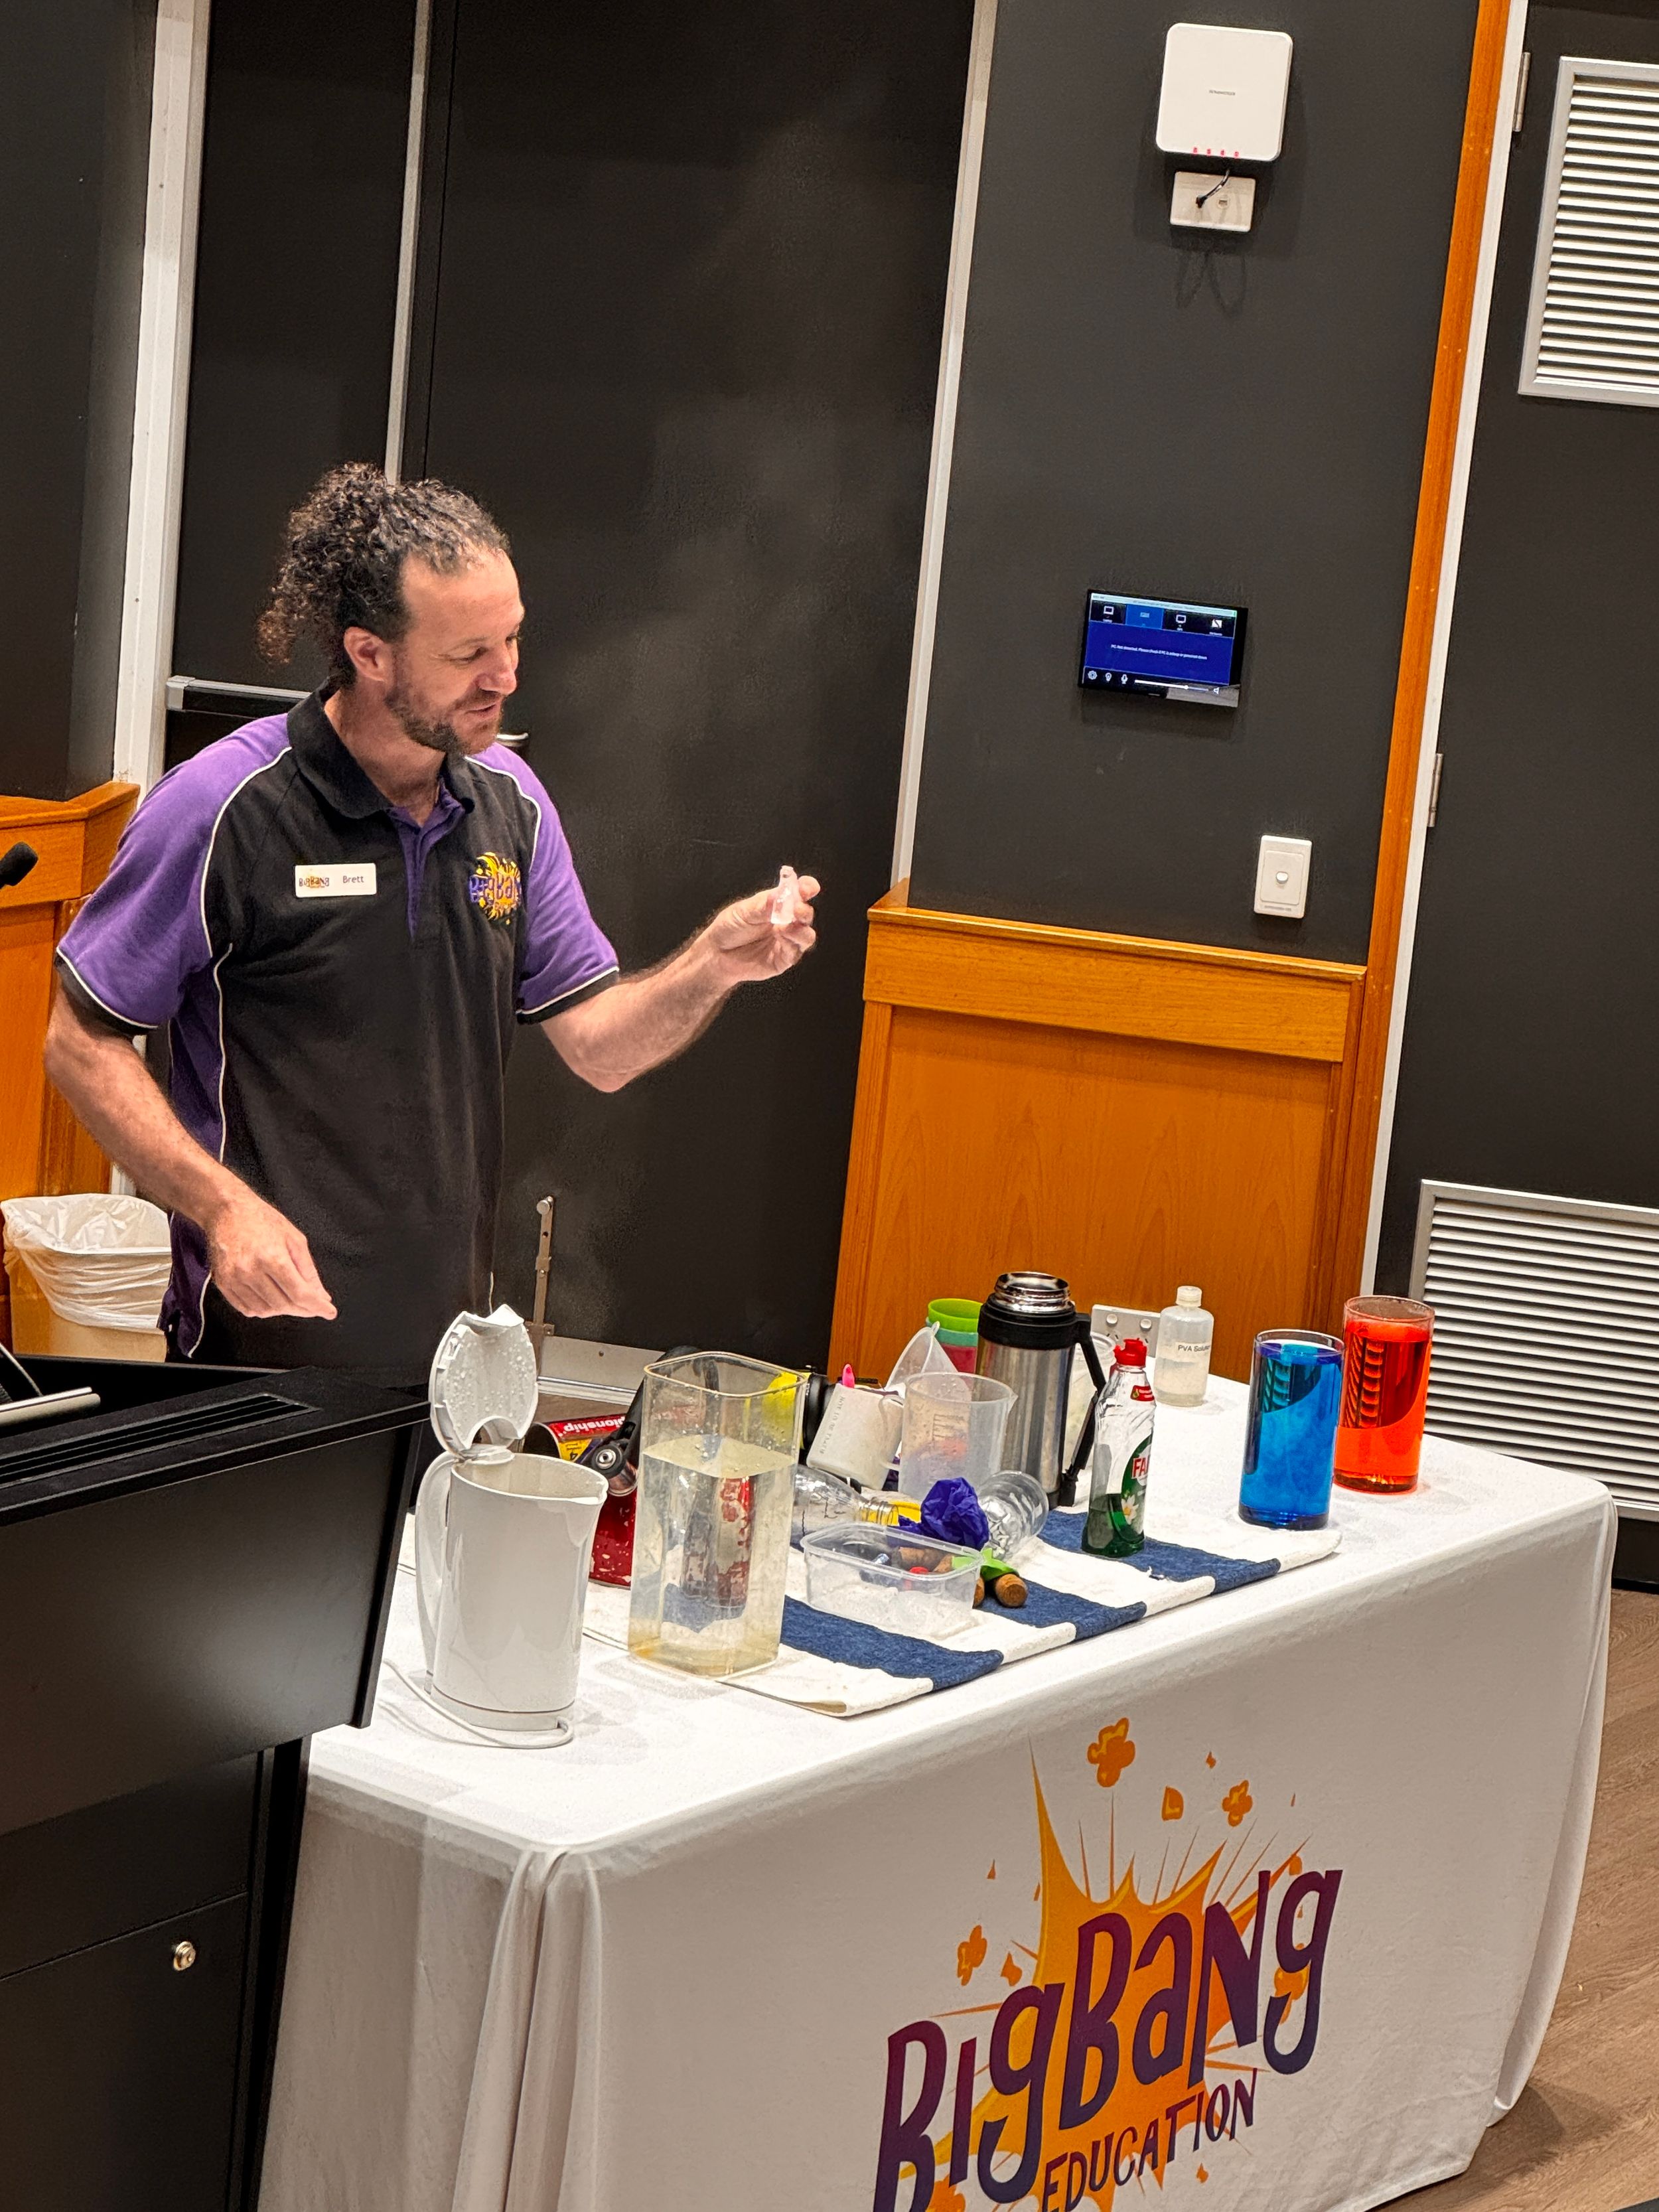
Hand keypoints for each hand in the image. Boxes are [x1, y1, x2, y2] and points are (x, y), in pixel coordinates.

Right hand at [203, 1184, 336, 1320]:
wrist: (226, 1210)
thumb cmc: (263, 1220)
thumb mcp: (294, 1239)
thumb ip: (308, 1271)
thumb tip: (321, 1296)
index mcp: (272, 1257)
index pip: (299, 1294)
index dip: (317, 1306)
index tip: (329, 1311)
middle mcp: (250, 1271)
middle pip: (283, 1305)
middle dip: (303, 1310)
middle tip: (313, 1306)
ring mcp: (234, 1279)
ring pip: (264, 1311)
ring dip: (283, 1310)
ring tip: (292, 1300)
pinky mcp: (222, 1283)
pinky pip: (246, 1309)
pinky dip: (263, 1310)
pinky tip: (272, 1299)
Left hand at [705, 873, 819, 982]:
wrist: (717, 954)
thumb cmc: (730, 928)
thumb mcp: (743, 911)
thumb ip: (763, 905)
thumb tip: (780, 895)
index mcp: (779, 903)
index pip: (800, 893)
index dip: (807, 888)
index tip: (808, 887)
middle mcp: (787, 921)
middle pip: (806, 914)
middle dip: (805, 910)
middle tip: (797, 909)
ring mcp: (787, 941)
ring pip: (806, 936)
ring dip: (800, 930)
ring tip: (783, 926)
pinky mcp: (784, 959)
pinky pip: (795, 952)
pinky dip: (790, 943)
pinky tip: (779, 936)